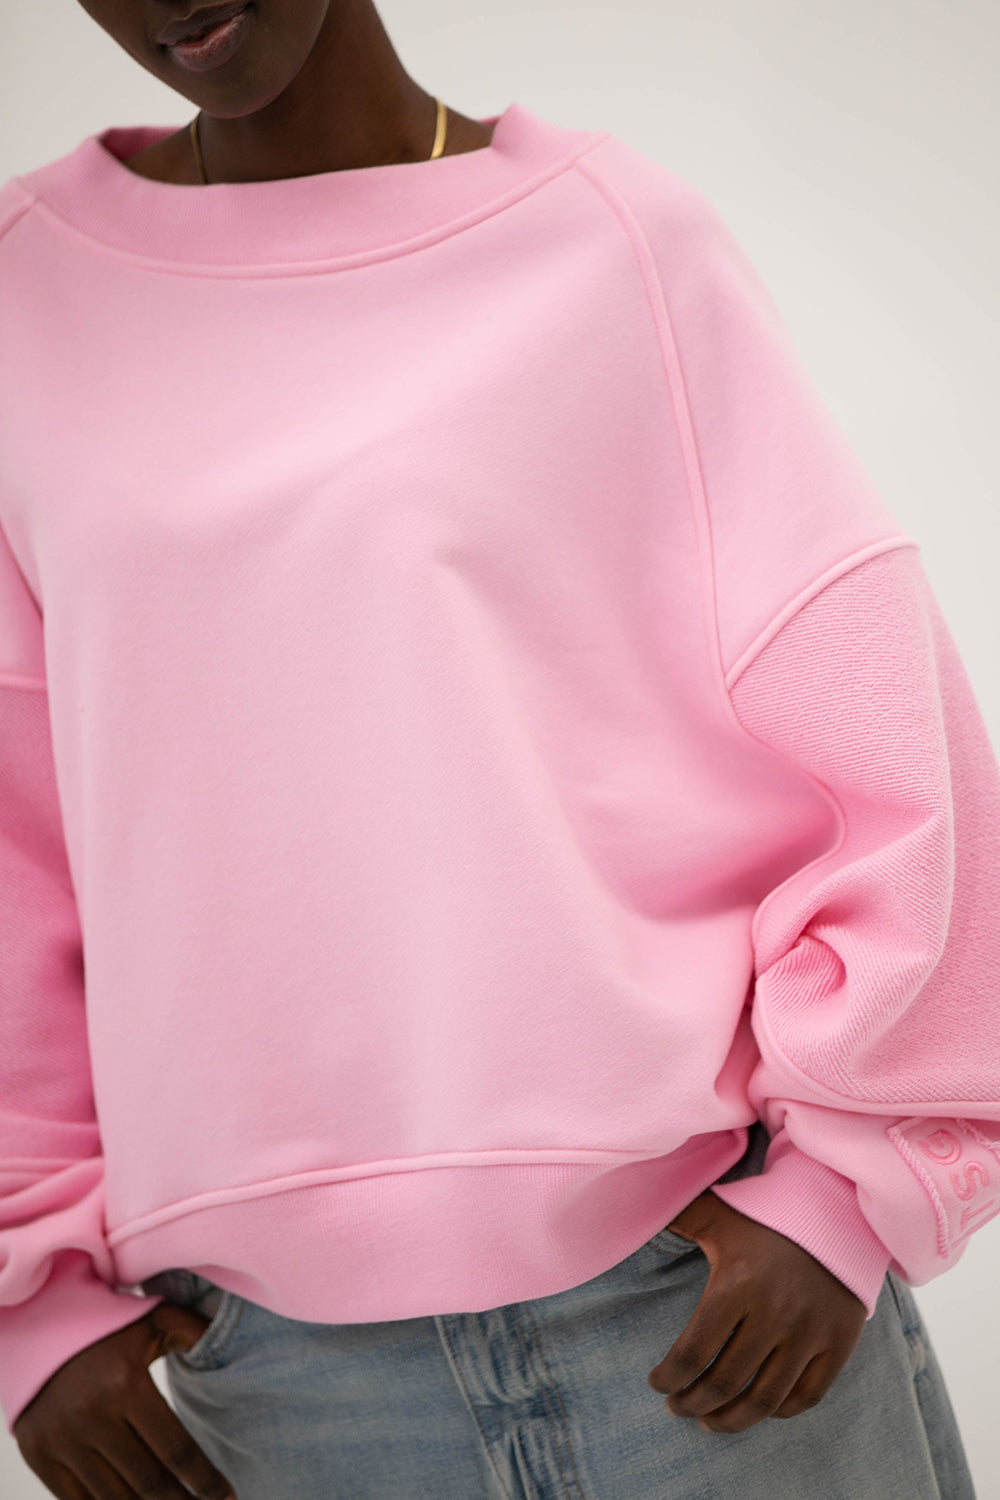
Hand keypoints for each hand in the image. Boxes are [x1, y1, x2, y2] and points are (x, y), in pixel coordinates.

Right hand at [13, 1303, 238, 1498]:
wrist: (41, 1327)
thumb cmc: (109, 1325)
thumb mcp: (154, 1319)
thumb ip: (193, 1333)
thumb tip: (226, 1352)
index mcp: (126, 1383)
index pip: (175, 1448)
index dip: (204, 1480)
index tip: (227, 1497)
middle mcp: (91, 1416)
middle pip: (148, 1482)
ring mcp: (61, 1440)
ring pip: (114, 1498)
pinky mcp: (38, 1455)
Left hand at [647, 1189, 866, 1433]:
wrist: (836, 1211)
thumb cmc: (766, 1216)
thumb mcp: (719, 1213)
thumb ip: (678, 1217)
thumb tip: (627, 1211)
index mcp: (736, 1284)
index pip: (692, 1352)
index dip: (668, 1378)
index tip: (656, 1383)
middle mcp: (774, 1313)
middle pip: (724, 1383)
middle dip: (691, 1403)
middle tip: (676, 1407)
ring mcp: (809, 1332)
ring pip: (764, 1400)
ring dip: (730, 1420)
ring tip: (708, 1421)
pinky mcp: (839, 1343)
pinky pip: (806, 1396)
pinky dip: (778, 1412)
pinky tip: (756, 1409)